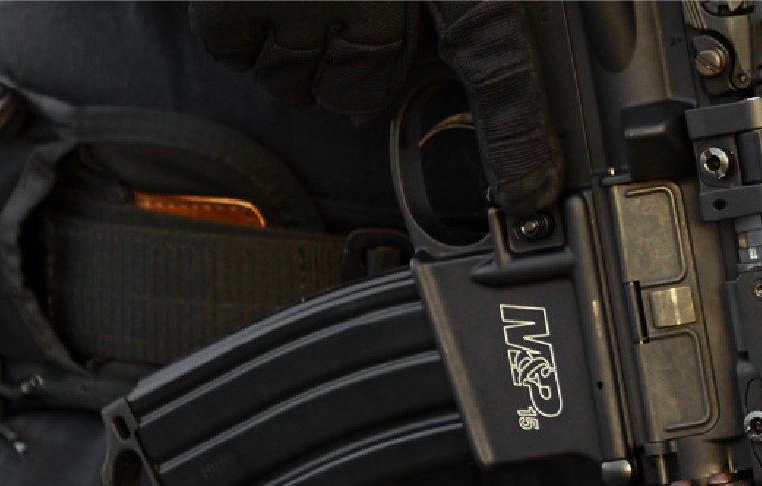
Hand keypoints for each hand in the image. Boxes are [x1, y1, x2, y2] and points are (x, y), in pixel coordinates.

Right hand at [187, 0, 560, 214]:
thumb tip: (446, 21)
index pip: (497, 60)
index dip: (515, 132)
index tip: (526, 189)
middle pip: (368, 85)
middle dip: (351, 71)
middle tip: (336, 24)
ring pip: (298, 80)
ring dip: (294, 56)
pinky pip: (234, 52)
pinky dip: (237, 32)